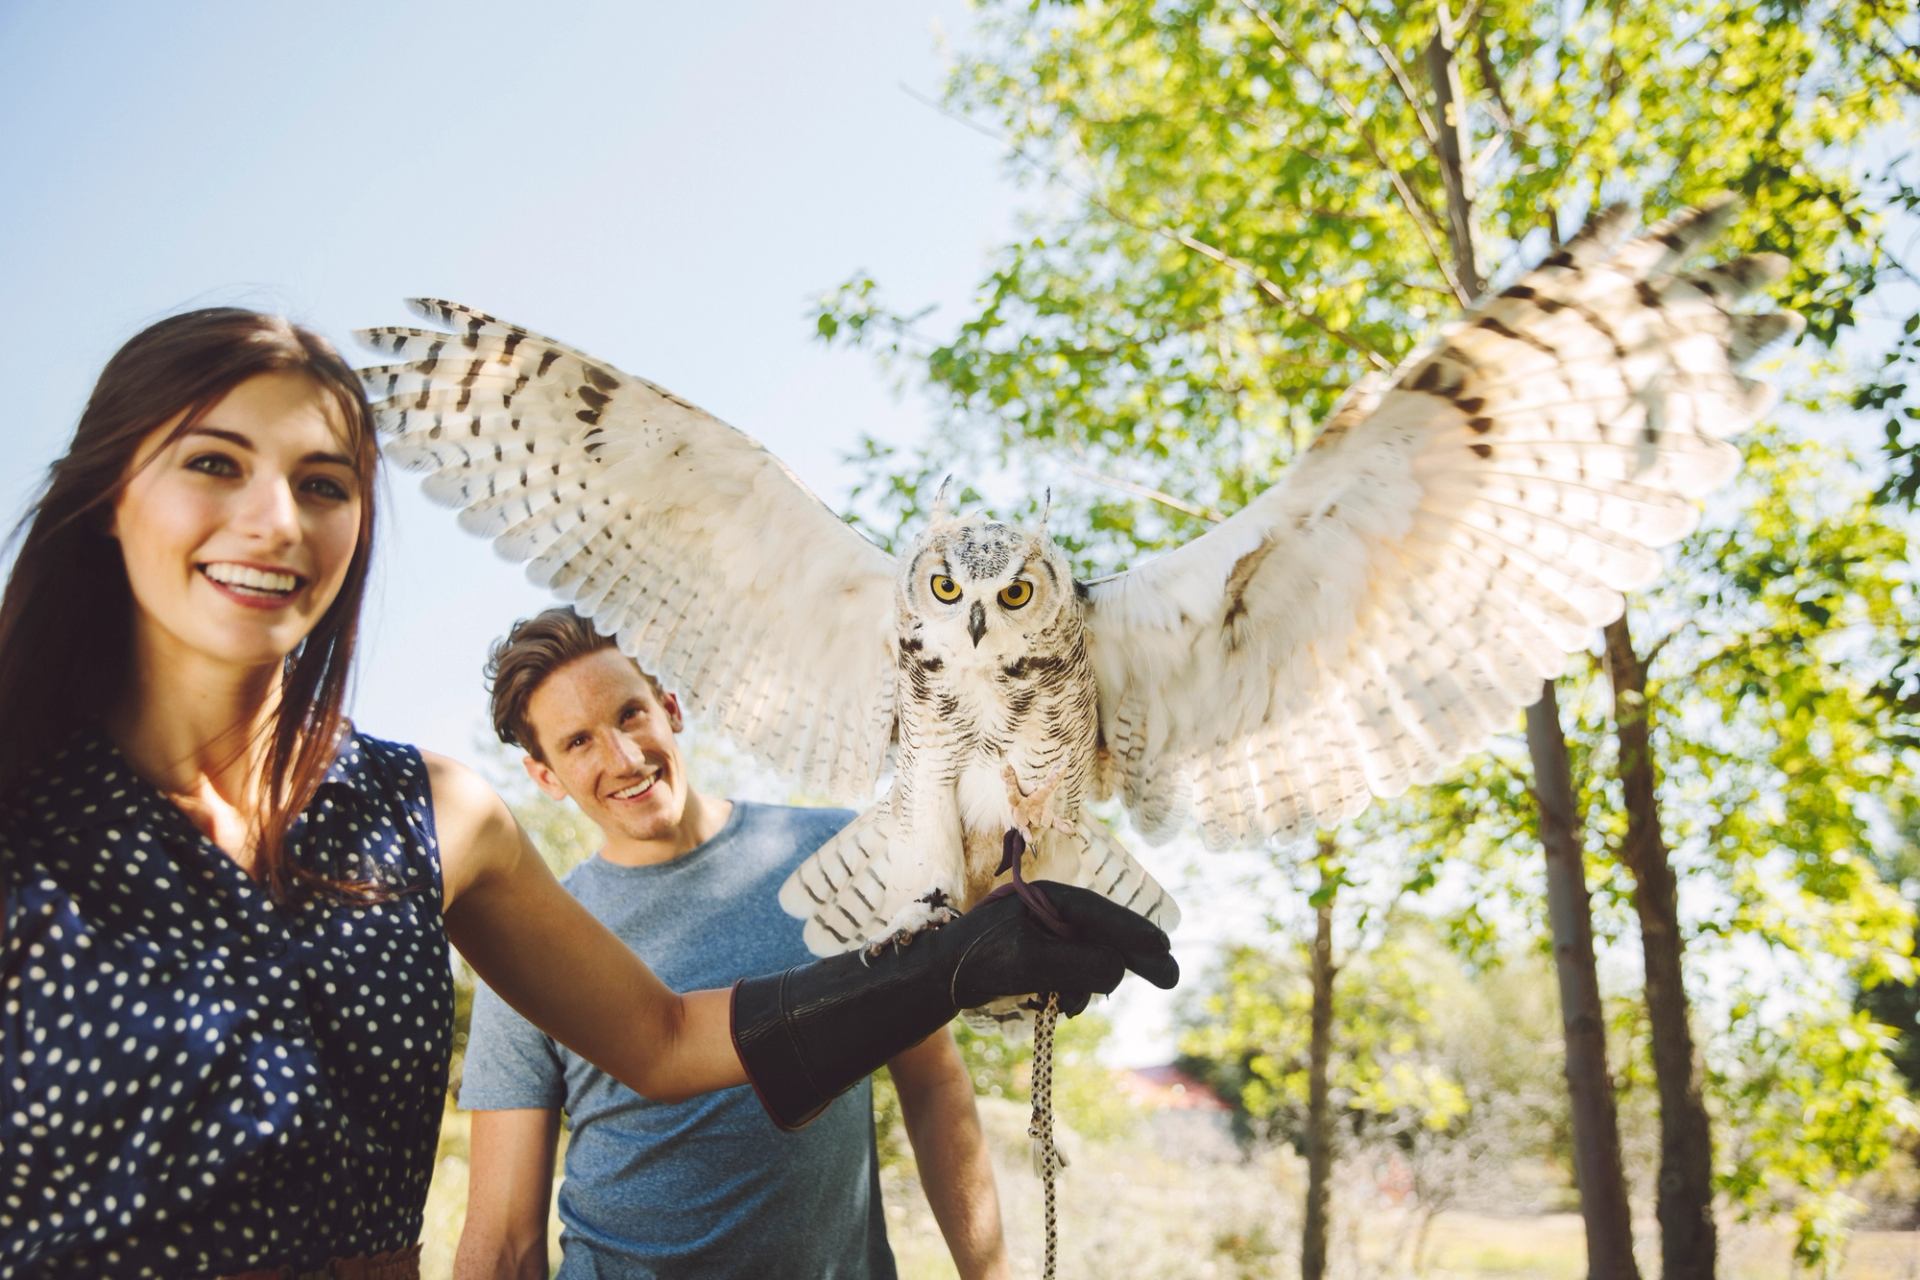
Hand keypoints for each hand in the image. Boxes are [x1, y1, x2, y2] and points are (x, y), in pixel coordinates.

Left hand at [943, 881, 1177, 1013]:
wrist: (937, 976)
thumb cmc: (977, 960)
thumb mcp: (1029, 961)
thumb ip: (1077, 963)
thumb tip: (1118, 969)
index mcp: (1048, 899)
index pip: (1101, 913)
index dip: (1135, 931)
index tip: (1164, 947)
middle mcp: (1052, 912)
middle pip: (1104, 935)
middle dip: (1133, 958)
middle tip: (1171, 977)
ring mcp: (1047, 935)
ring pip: (1089, 960)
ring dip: (1089, 985)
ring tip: (1067, 1007)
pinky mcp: (1041, 957)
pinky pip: (1073, 974)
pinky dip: (1074, 991)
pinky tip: (1062, 1007)